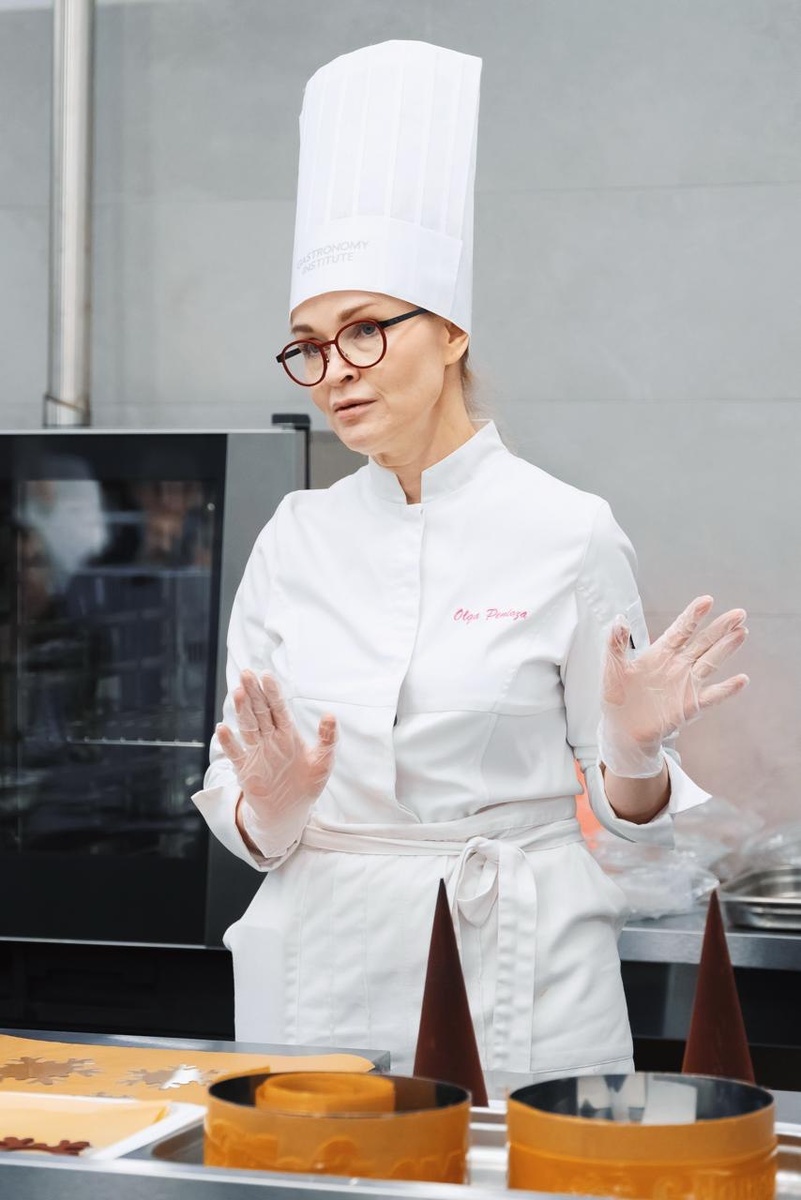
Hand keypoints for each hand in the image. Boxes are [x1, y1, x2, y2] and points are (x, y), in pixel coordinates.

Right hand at [216, 671, 335, 854]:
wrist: (289, 811)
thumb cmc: (307, 783)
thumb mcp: (323, 761)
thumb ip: (327, 739)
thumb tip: (331, 714)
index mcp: (287, 733)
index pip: (278, 708)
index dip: (272, 692)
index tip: (266, 675)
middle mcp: (270, 739)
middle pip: (260, 712)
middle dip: (254, 693)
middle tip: (246, 673)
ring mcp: (256, 752)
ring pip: (248, 727)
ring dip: (242, 711)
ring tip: (237, 692)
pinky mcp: (246, 769)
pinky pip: (236, 753)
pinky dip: (229, 742)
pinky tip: (223, 728)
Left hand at [598, 596, 748, 777]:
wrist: (621, 729)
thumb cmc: (617, 696)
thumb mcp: (612, 668)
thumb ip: (615, 644)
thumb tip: (620, 619)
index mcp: (660, 653)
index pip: (681, 629)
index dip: (694, 615)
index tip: (708, 600)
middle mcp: (677, 665)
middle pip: (703, 642)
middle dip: (720, 627)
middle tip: (739, 613)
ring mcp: (686, 684)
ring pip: (711, 662)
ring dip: (727, 648)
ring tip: (742, 632)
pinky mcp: (690, 705)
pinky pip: (712, 696)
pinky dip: (727, 689)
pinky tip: (741, 680)